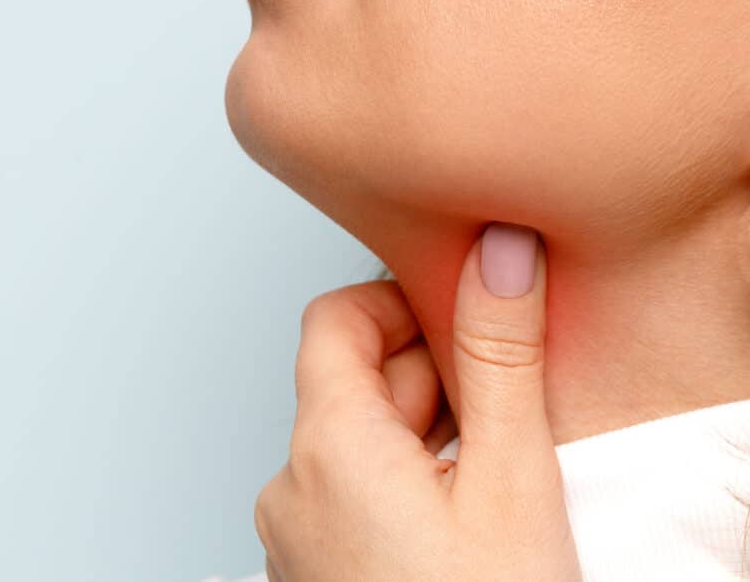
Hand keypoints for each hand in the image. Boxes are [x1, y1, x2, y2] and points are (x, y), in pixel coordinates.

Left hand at [256, 223, 581, 580]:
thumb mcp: (511, 478)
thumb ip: (498, 354)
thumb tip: (499, 253)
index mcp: (327, 444)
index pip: (334, 318)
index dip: (398, 298)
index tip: (461, 314)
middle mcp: (293, 484)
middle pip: (350, 380)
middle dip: (428, 374)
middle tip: (504, 402)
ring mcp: (297, 535)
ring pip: (355, 440)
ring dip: (421, 432)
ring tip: (494, 471)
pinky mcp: (313, 572)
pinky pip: (350, 494)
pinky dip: (401, 482)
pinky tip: (461, 519)